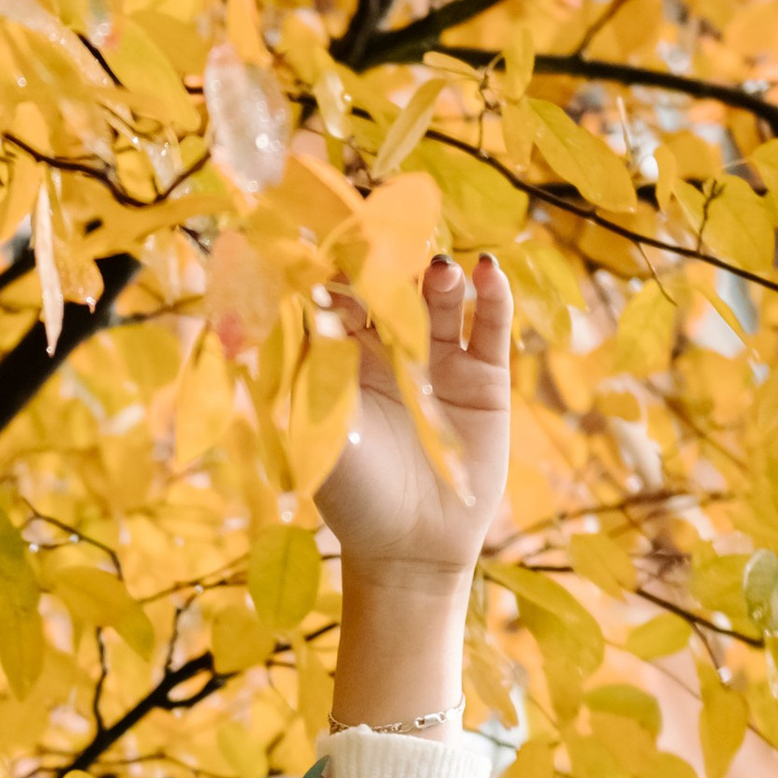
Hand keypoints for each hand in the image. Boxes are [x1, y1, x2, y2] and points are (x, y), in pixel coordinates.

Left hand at [317, 254, 513, 580]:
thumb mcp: (319, 429)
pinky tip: (488, 271)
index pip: (342, 295)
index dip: (339, 265)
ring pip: (440, 302)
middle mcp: (391, 349)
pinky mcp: (484, 377)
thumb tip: (285, 307)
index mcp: (344, 357)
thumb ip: (307, 370)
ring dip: (439, 279)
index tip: (334, 235)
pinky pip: (490, 327)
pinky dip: (492, 297)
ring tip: (438, 269)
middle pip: (394, 287)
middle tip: (392, 229)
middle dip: (393, 258)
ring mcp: (440, 360)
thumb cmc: (352, 494)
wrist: (410, 548)